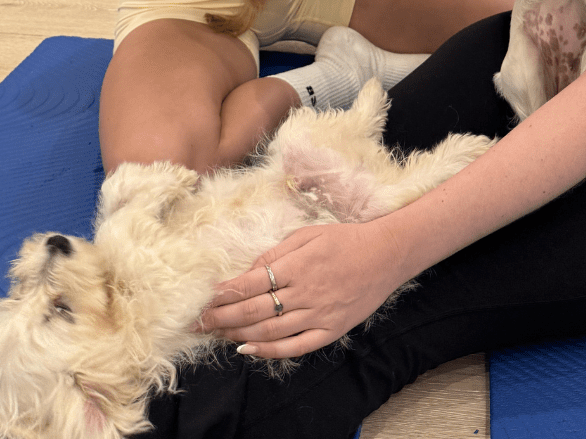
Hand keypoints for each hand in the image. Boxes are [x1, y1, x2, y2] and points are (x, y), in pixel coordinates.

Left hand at [199, 220, 404, 358]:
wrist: (385, 254)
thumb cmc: (345, 239)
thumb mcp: (308, 234)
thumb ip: (276, 252)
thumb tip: (248, 270)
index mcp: (298, 265)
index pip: (251, 283)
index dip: (225, 292)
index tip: (205, 298)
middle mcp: (305, 292)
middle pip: (254, 310)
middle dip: (222, 317)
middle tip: (199, 322)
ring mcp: (318, 314)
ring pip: (270, 331)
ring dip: (238, 333)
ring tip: (217, 334)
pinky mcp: (330, 331)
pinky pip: (295, 347)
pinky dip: (269, 351)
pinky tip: (248, 349)